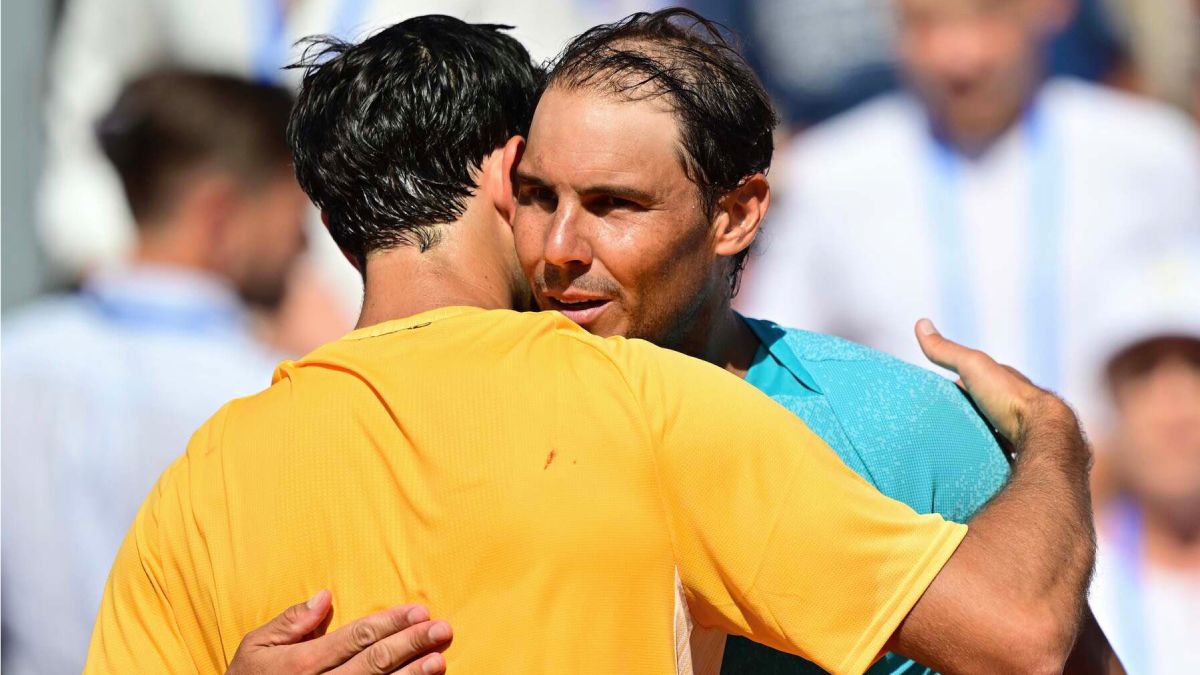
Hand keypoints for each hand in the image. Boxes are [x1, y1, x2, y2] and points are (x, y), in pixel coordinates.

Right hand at [226, 590, 451, 674]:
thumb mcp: (256, 646)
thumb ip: (290, 621)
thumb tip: (325, 597)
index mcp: (301, 663)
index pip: (357, 638)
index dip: (390, 623)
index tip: (419, 612)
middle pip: (374, 663)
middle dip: (411, 645)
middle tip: (442, 630)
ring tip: (439, 660)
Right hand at [915, 318, 1060, 441]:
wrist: (1040, 431)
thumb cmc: (1007, 396)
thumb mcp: (972, 365)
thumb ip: (947, 350)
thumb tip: (920, 322)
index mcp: (1001, 381)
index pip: (974, 379)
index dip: (956, 384)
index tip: (936, 394)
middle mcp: (1011, 402)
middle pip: (981, 405)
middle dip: (965, 411)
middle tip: (941, 421)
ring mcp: (1016, 427)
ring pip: (990, 428)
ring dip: (976, 433)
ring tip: (953, 443)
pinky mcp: (1017, 450)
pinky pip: (997, 450)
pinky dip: (985, 451)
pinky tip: (972, 458)